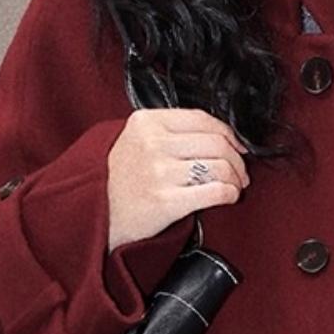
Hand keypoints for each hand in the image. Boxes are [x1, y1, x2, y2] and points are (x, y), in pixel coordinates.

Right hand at [107, 107, 249, 249]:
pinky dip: (229, 194)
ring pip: (219, 167)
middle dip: (237, 159)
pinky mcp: (166, 201)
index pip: (202, 118)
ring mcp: (159, 172)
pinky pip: (215, 192)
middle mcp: (152, 143)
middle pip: (216, 142)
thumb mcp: (135, 141)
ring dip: (235, 178)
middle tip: (240, 172)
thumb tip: (219, 137)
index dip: (228, 133)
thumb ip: (169, 131)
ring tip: (234, 186)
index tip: (237, 146)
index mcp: (146, 122)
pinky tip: (227, 197)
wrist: (93, 215)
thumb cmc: (119, 180)